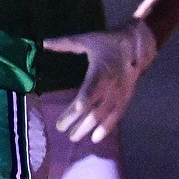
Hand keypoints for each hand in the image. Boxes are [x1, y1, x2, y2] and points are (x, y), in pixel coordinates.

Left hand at [44, 19, 157, 142]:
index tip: (75, 110)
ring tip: (73, 137)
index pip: (92, 86)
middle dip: (78, 120)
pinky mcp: (125, 99)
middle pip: (94, 106)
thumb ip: (64, 43)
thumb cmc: (106, 42)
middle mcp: (111, 84)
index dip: (84, 99)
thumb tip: (43, 43)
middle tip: (61, 129)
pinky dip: (106, 128)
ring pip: (103, 115)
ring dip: (88, 127)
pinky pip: (116, 117)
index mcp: (100, 69)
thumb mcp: (86, 40)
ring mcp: (119, 94)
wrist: (135, 46)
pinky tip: (95, 138)